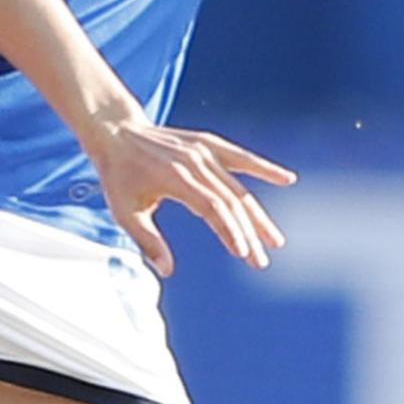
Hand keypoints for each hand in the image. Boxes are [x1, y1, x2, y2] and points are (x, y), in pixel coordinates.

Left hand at [87, 116, 294, 276]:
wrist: (116, 132)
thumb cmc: (119, 176)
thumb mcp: (125, 212)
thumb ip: (147, 241)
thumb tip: (167, 271)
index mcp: (176, 179)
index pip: (212, 208)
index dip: (230, 231)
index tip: (243, 253)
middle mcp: (195, 163)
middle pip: (231, 201)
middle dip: (248, 233)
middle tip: (261, 261)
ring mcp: (203, 151)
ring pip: (239, 186)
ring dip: (258, 214)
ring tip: (276, 240)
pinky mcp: (208, 144)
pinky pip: (240, 158)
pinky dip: (263, 168)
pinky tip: (287, 179)